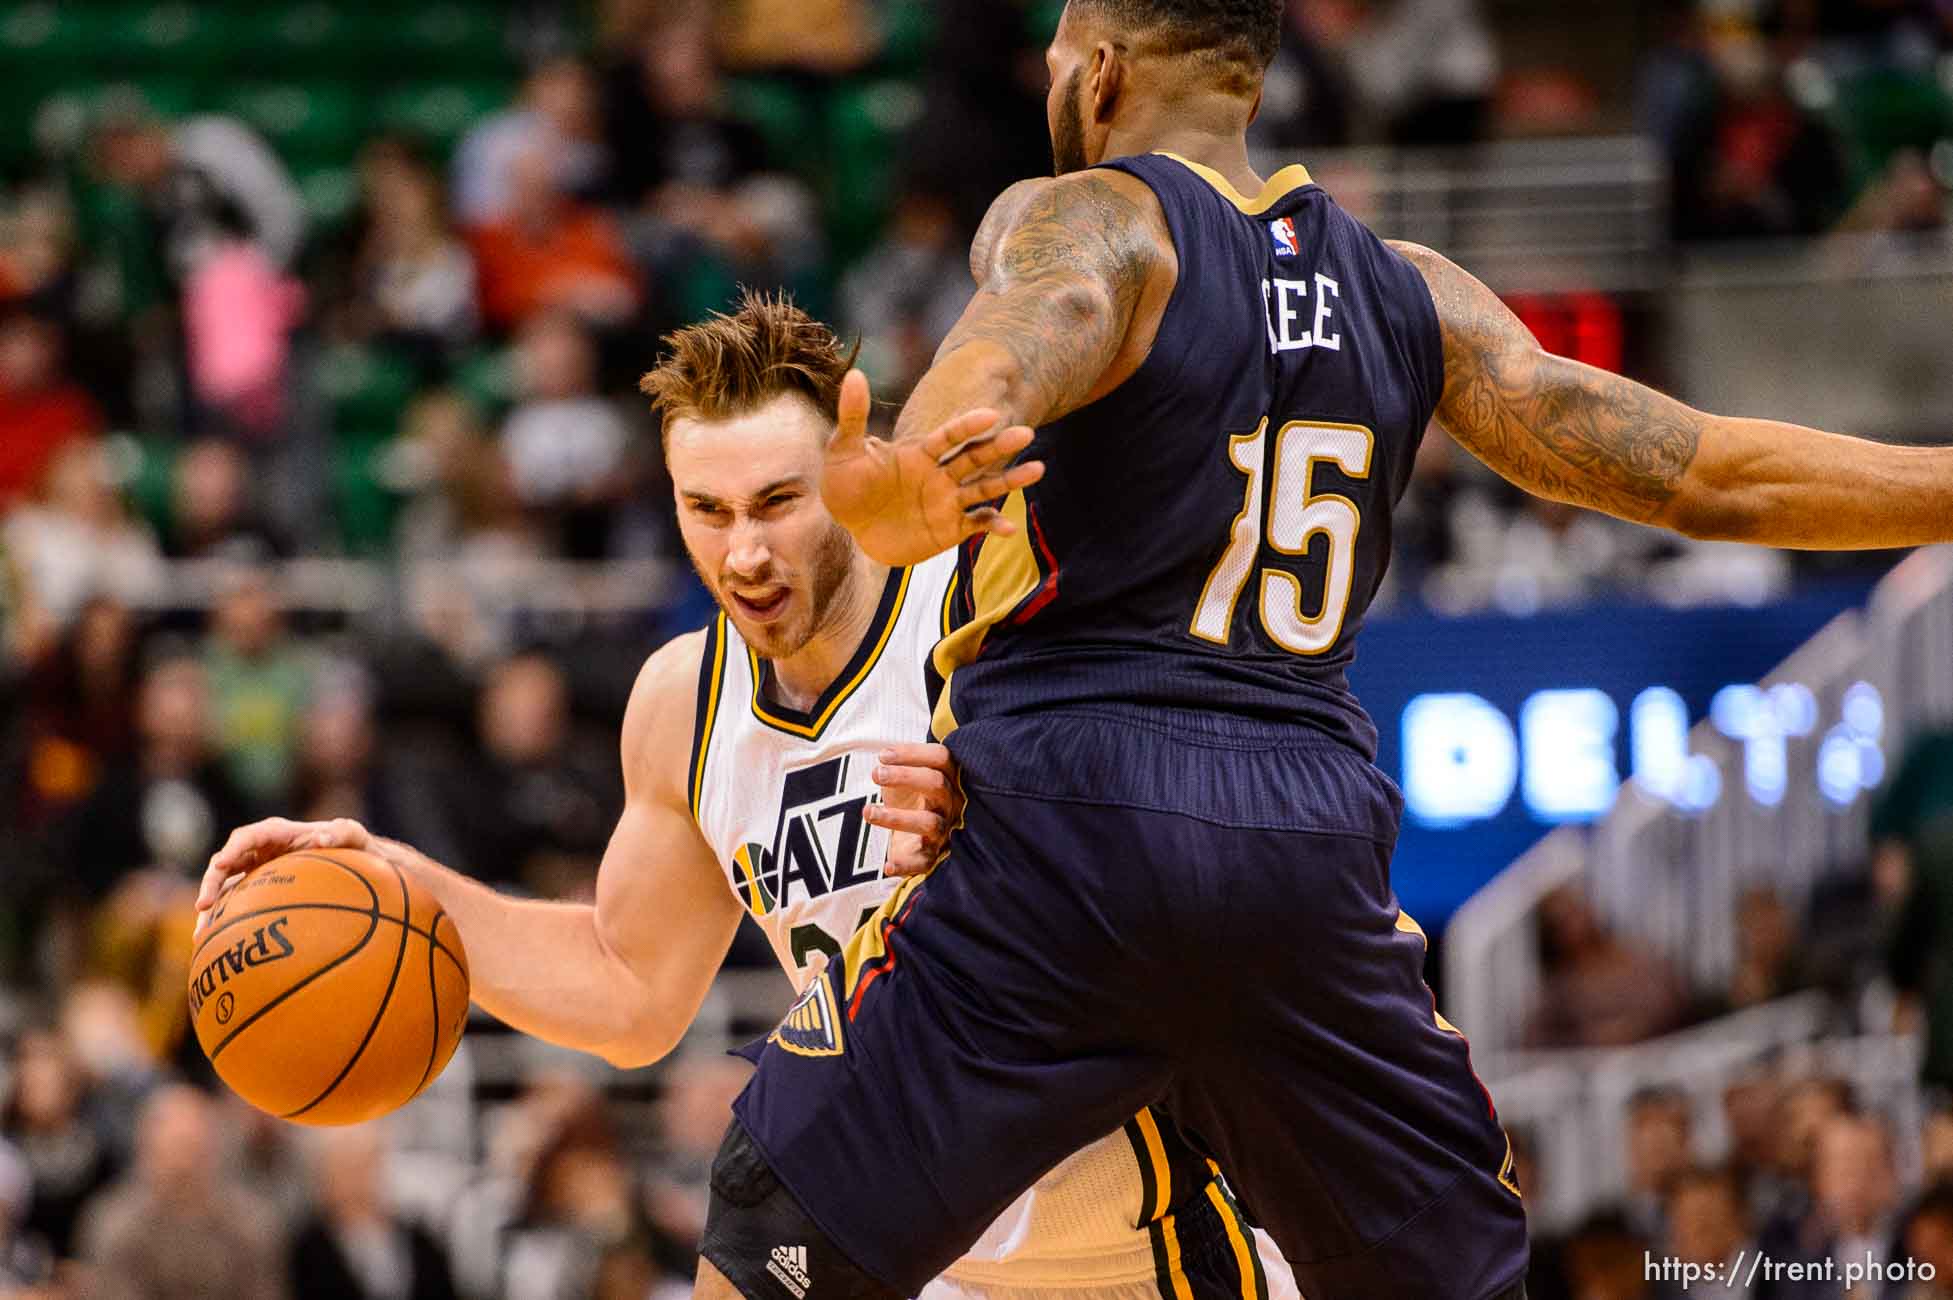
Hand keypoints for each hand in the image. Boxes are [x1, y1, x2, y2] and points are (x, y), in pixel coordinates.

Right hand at [194, 817, 376, 935]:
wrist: (355, 861)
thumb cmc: (353, 843)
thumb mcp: (353, 834)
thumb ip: (342, 832)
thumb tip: (322, 838)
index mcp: (277, 833)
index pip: (247, 837)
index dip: (231, 850)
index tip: (221, 865)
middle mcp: (260, 849)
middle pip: (225, 862)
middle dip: (210, 882)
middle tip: (204, 906)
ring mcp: (255, 868)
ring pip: (223, 885)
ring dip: (210, 906)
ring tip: (200, 934)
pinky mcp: (256, 886)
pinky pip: (233, 901)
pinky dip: (222, 918)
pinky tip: (214, 941)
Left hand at [821, 370, 1045, 566]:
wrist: (851, 528)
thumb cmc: (845, 487)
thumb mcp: (845, 450)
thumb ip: (854, 416)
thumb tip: (854, 374)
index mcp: (919, 452)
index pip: (949, 435)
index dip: (968, 426)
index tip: (990, 415)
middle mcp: (940, 474)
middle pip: (975, 457)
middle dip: (1000, 446)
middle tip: (1027, 433)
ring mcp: (948, 501)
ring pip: (985, 488)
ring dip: (1011, 480)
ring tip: (1038, 469)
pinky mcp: (950, 529)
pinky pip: (977, 524)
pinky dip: (994, 525)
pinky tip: (1010, 528)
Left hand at [865, 743, 962, 877]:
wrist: (916, 838)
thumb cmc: (912, 800)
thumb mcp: (909, 777)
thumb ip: (904, 762)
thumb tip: (885, 754)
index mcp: (948, 778)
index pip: (941, 758)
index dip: (913, 754)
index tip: (883, 755)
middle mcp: (951, 803)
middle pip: (937, 784)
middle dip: (905, 776)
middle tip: (876, 774)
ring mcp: (943, 831)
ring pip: (929, 822)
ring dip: (897, 817)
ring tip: (867, 811)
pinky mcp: (931, 856)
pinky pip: (923, 863)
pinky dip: (906, 865)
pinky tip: (888, 866)